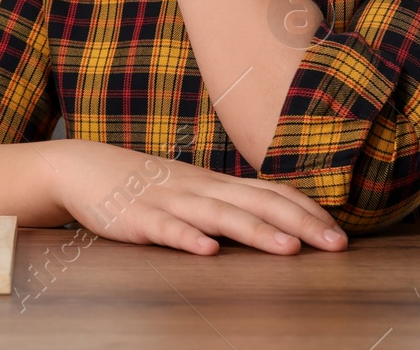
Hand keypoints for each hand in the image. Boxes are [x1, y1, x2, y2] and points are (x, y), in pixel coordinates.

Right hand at [42, 139, 345, 254]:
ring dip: (255, 231)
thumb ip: (224, 201)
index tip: (340, 234)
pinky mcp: (137, 218)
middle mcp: (198, 188)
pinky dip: (187, 238)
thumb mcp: (187, 187)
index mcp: (212, 183)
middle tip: (336, 245)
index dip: (306, 210)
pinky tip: (206, 251)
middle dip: (299, 223)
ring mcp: (168, 201)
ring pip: (218, 215)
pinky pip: (165, 228)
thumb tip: (272, 219)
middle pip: (256, 202)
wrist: (79, 168)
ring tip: (288, 249)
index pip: (269, 191)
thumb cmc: (139, 183)